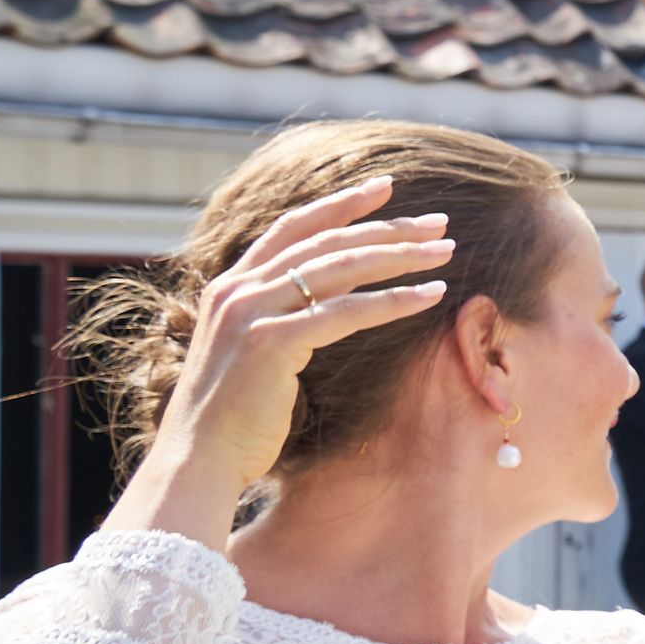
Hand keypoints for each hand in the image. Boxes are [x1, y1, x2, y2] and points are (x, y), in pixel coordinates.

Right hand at [102, 176, 458, 544]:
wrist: (198, 457)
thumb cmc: (234, 416)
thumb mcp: (253, 351)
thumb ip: (280, 318)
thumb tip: (328, 302)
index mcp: (231, 286)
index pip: (292, 227)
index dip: (340, 204)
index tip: (385, 186)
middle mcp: (237, 290)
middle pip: (325, 241)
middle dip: (387, 227)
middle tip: (438, 222)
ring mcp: (250, 313)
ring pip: (340, 268)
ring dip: (400, 257)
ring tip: (446, 252)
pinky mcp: (270, 343)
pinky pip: (345, 312)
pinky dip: (392, 301)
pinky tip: (429, 295)